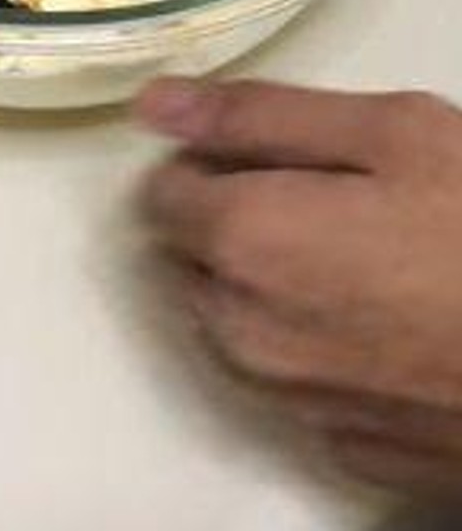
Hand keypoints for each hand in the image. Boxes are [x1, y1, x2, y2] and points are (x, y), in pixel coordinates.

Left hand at [136, 78, 461, 497]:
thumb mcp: (393, 134)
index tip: (275, 159)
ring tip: (370, 264)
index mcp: (242, 240)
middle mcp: (241, 330)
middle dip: (236, 225)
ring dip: (271, 290)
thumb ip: (258, 115)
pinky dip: (318, 351)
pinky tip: (388, 328)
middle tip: (335, 206)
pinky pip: (295, 383)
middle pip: (192, 260)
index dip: (211, 165)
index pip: (160, 193)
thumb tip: (156, 103)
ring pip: (235, 325)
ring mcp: (291, 400)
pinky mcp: (344, 445)